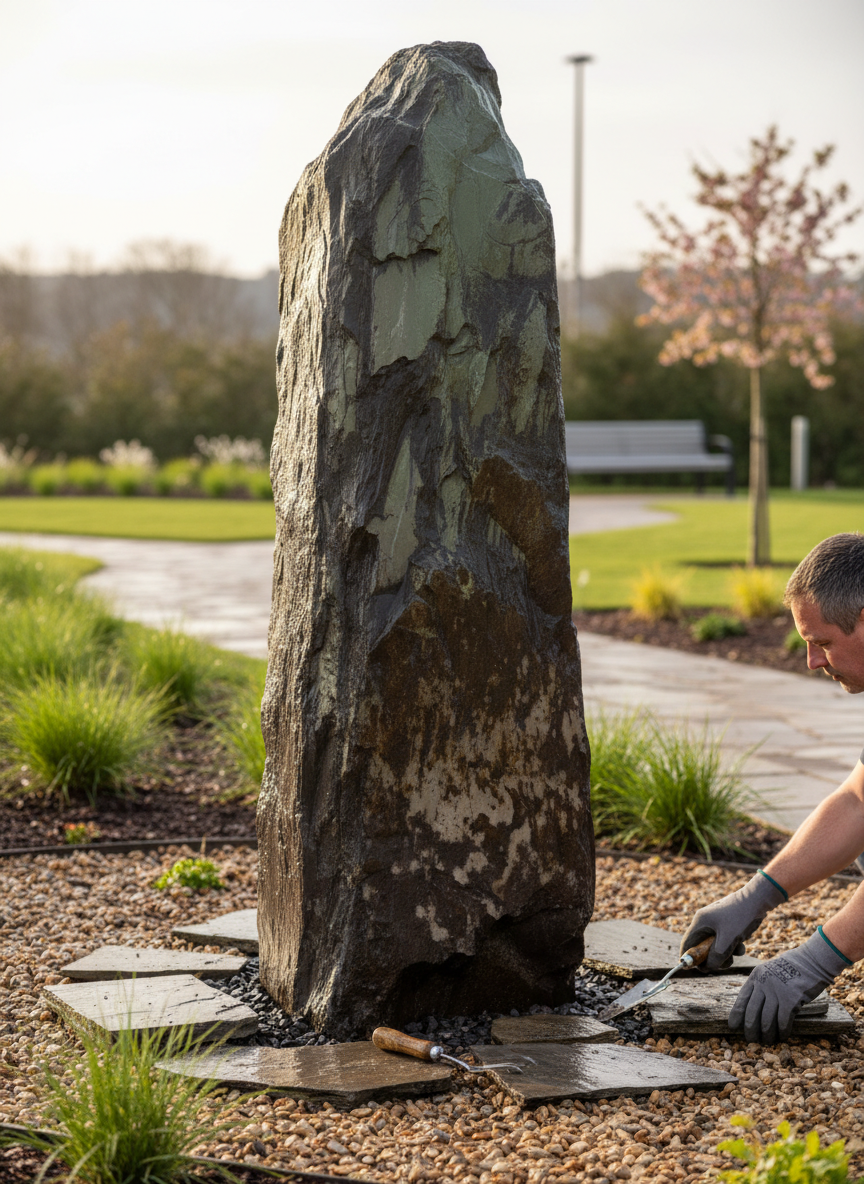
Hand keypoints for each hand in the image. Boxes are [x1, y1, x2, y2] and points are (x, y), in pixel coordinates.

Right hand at [679, 872, 785, 970]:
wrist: (758, 900)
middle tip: (723, 963)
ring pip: (715, 946)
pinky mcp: (727, 925)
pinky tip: (742, 945)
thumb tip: (708, 967)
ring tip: (736, 952)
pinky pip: (725, 941)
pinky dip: (732, 947)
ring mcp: (717, 923)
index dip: (688, 958)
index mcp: (700, 922)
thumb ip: (716, 957)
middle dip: (712, 958)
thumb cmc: (740, 917)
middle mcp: (706, 922)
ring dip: (725, 954)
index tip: (694, 970)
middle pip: (702, 947)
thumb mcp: (727, 941)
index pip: (687, 943)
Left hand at [729, 929, 851, 1043]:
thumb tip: (754, 1009)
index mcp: (756, 976)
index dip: (736, 1015)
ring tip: (767, 1042)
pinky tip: (783, 1037)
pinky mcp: (790, 1000)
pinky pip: (782, 1021)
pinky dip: (782, 1032)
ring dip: (767, 1035)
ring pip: (766, 1020)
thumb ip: (761, 986)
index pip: (742, 999)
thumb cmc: (791, 968)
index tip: (733, 1026)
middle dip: (750, 1030)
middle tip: (751, 1040)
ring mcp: (776, 992)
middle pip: (752, 1013)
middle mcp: (763, 984)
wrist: (811, 960)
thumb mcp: (769, 972)